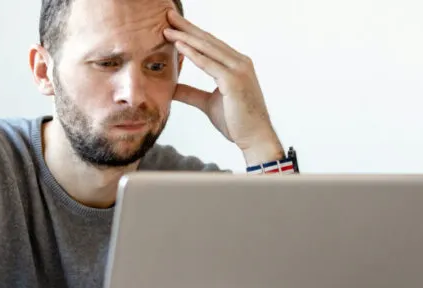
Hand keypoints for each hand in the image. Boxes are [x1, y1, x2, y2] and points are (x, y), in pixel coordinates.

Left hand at [164, 10, 283, 165]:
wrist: (254, 138)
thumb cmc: (237, 122)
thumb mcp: (208, 104)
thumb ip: (191, 93)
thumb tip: (172, 88)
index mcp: (236, 65)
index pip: (210, 45)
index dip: (191, 33)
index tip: (174, 25)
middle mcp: (239, 62)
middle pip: (208, 41)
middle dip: (187, 27)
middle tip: (168, 15)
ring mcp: (239, 70)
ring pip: (208, 48)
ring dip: (186, 37)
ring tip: (167, 29)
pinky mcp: (234, 80)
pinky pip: (209, 64)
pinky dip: (193, 54)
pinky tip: (179, 45)